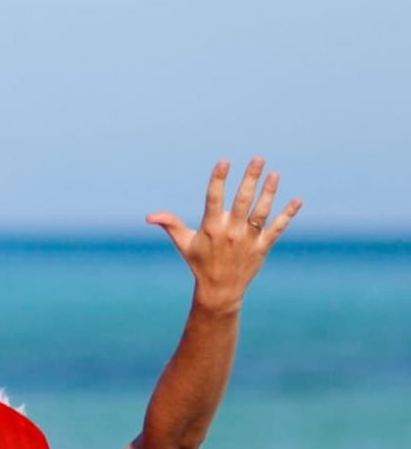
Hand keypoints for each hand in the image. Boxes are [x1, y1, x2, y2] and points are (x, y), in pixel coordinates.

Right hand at [147, 158, 300, 313]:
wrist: (220, 290)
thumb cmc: (200, 263)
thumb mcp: (184, 243)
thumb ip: (170, 225)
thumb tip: (150, 216)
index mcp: (211, 227)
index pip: (214, 198)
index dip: (218, 179)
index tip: (224, 162)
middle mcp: (231, 231)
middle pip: (242, 200)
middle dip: (250, 178)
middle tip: (258, 158)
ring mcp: (248, 239)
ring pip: (261, 211)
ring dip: (269, 192)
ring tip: (274, 174)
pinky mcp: (262, 246)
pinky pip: (277, 227)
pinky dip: (288, 214)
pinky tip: (297, 200)